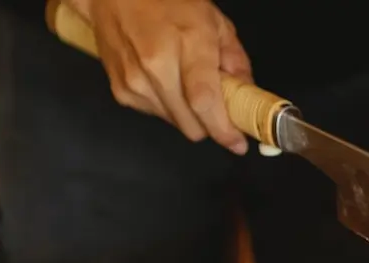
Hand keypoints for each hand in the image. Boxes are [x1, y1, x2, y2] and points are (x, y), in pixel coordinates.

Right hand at [68, 0, 252, 154]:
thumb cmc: (166, 2)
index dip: (223, 130)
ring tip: (187, 83)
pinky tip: (167, 81)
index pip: (204, 101)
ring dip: (189, 115)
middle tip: (218, 106)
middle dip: (210, 124)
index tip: (238, 143)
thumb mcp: (214, 22)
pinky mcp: (122, 91)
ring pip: (176, 124)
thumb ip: (236, 61)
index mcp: (187, 43)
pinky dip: (169, 107)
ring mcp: (135, 81)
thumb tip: (247, 95)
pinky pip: (157, 115)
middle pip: (191, 124)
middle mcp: (156, 65)